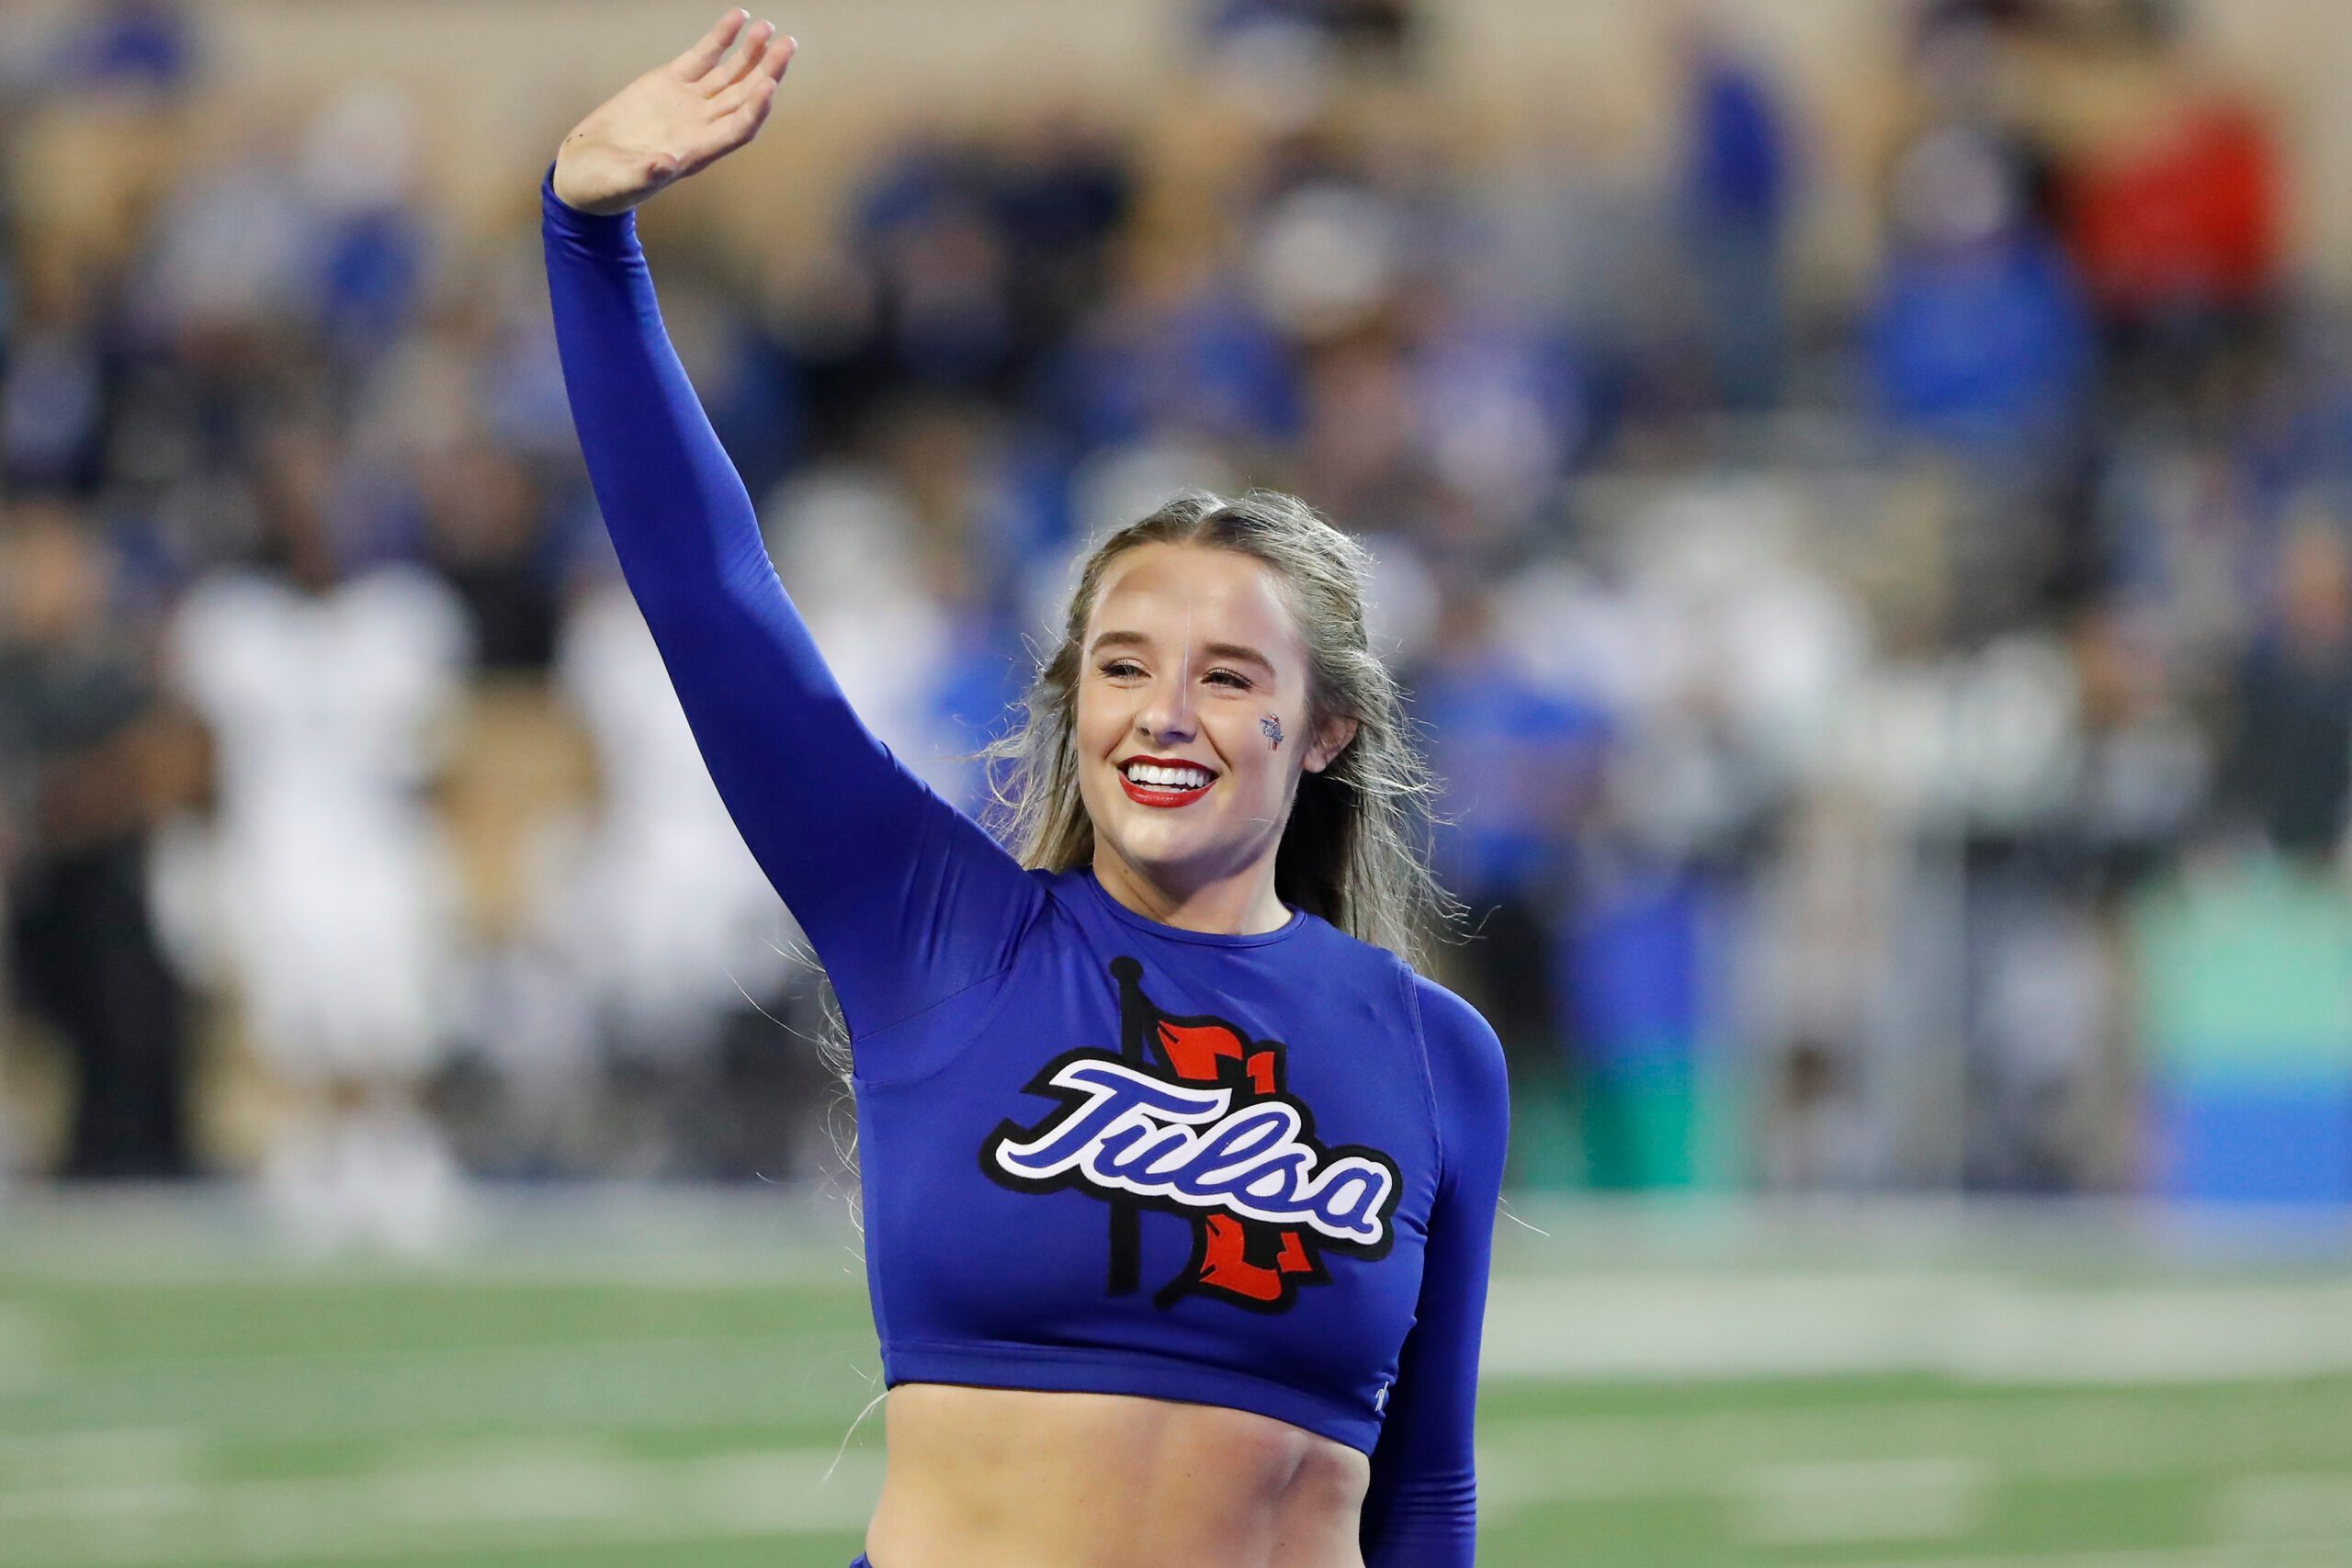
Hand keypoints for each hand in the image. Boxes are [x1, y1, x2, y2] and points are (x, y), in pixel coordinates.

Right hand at [552, 9, 796, 216]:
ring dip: (750, 53)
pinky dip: (719, 39)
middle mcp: (701, 126)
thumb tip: (665, 165)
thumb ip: (644, 175)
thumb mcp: (620, 183)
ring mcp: (688, 103)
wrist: (584, 169)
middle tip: (787, 46)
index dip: (755, 109)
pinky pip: (701, 57)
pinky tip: (737, 18)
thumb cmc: (604, 185)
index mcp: (696, 152)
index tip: (769, 84)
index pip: (738, 129)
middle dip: (767, 72)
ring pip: (729, 75)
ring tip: (767, 28)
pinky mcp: (670, 83)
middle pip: (744, 97)